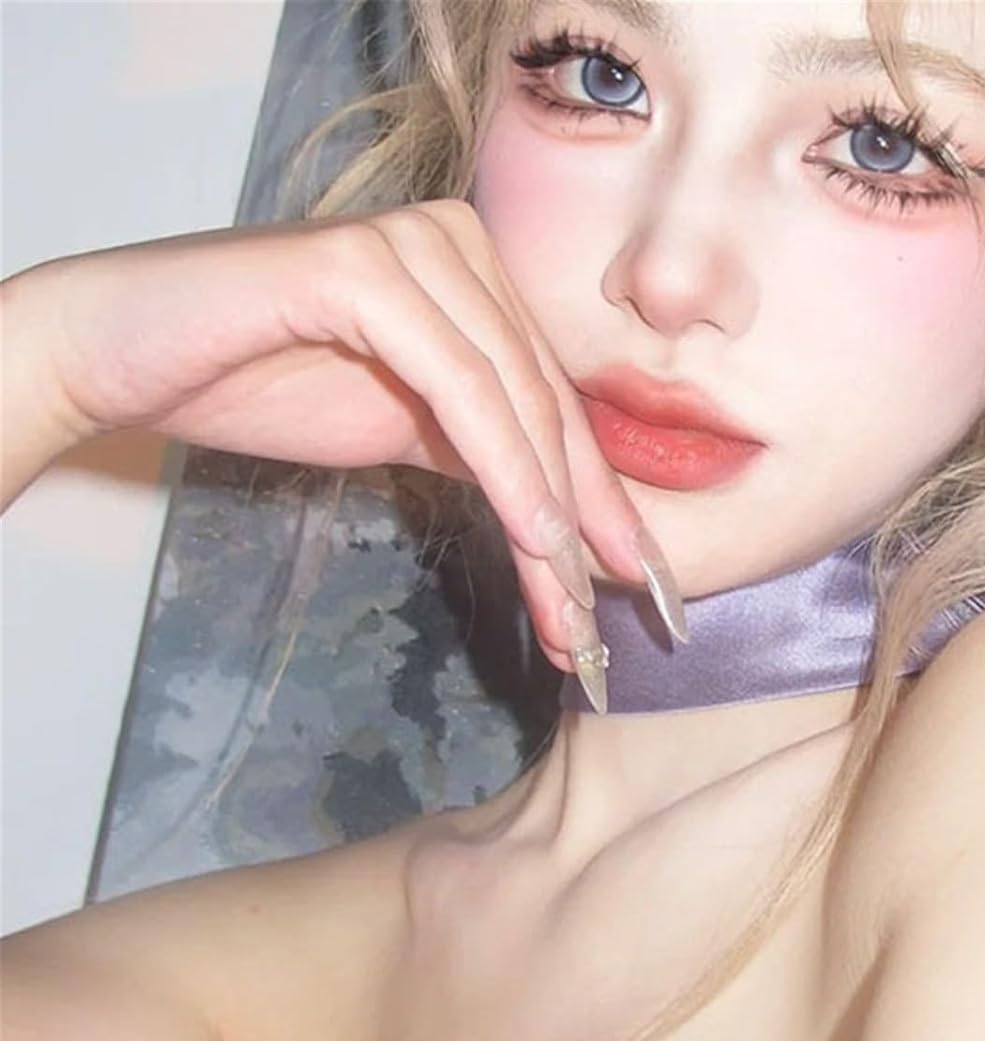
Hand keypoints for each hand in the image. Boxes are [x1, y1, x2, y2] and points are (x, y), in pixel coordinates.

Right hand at [2, 201, 685, 681]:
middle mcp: (457, 245)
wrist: (127, 356)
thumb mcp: (406, 427)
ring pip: (516, 406)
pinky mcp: (365, 270)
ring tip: (573, 617)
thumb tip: (573, 523)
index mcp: (476, 273)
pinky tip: (538, 543)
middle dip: (587, 532)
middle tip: (609, 631)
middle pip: (548, 410)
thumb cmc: (258, 383)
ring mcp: (413, 248)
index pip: (553, 405)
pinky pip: (463, 391)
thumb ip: (487, 449)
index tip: (635, 590)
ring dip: (553, 524)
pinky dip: (507, 474)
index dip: (601, 505)